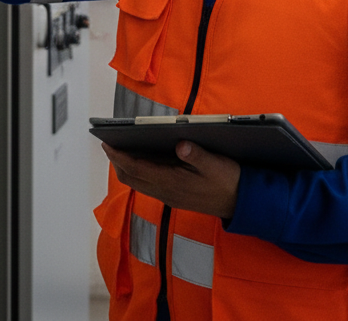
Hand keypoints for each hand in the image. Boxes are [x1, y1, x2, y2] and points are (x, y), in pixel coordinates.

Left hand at [102, 141, 240, 218]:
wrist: (241, 203)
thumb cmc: (228, 180)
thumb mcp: (215, 164)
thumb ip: (197, 154)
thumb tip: (181, 144)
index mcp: (173, 183)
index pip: (137, 169)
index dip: (120, 156)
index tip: (107, 144)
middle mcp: (166, 192)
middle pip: (131, 178)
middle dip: (117, 162)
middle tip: (109, 144)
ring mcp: (169, 196)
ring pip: (138, 183)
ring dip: (126, 168)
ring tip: (120, 150)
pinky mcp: (174, 196)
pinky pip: (147, 185)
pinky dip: (137, 172)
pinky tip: (141, 160)